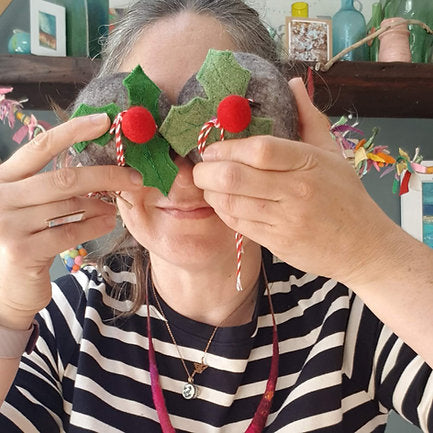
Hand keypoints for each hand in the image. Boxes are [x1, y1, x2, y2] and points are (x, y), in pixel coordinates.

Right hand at [0, 114, 141, 328]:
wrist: (1, 287)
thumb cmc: (23, 238)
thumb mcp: (32, 207)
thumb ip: (55, 189)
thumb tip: (102, 175)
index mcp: (5, 178)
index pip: (41, 147)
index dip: (74, 131)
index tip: (105, 120)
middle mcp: (1, 196)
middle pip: (64, 178)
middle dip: (105, 176)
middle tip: (134, 177)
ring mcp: (8, 224)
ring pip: (70, 206)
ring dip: (101, 205)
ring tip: (117, 205)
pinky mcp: (22, 251)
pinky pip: (70, 232)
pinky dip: (95, 226)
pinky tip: (108, 222)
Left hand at [193, 78, 395, 282]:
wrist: (364, 247)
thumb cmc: (347, 197)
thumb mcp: (334, 154)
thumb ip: (310, 118)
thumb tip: (293, 84)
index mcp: (309, 163)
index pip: (260, 149)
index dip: (227, 147)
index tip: (211, 149)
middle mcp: (296, 191)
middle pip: (235, 177)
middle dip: (206, 172)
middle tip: (201, 168)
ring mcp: (286, 220)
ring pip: (231, 203)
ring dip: (211, 193)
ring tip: (209, 185)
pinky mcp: (278, 243)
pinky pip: (239, 225)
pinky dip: (224, 213)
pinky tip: (223, 204)